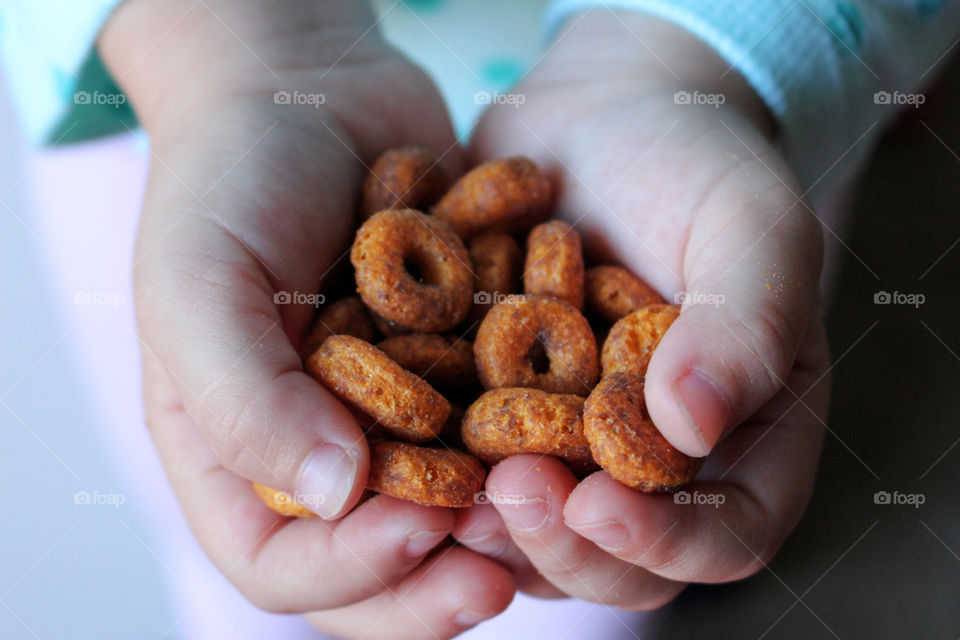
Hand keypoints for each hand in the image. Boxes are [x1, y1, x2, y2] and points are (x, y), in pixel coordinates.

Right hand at [100, 2, 512, 636]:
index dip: (346, 573)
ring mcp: (390, 415)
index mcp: (237, 452)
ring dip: (494, 534)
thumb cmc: (232, 179)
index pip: (279, 564)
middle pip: (368, 568)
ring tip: (546, 518)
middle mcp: (318, 449)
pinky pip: (491, 434)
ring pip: (444, 516)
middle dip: (430, 588)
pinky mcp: (453, 371)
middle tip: (499, 578)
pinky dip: (528, 450)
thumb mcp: (200, 279)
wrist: (312, 92)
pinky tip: (575, 440)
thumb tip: (334, 498)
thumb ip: (245, 397)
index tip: (418, 533)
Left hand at [453, 10, 829, 607]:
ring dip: (486, 526)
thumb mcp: (748, 227)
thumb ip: (743, 326)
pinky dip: (434, 471)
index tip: (597, 505)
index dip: (663, 543)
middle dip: (561, 545)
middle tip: (507, 491)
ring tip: (439, 488)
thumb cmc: (696, 164)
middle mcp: (653, 466)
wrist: (605, 116)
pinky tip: (389, 444)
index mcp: (741, 440)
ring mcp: (571, 450)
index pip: (722, 536)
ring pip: (533, 534)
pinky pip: (469, 469)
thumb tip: (693, 427)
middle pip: (617, 561)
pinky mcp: (500, 417)